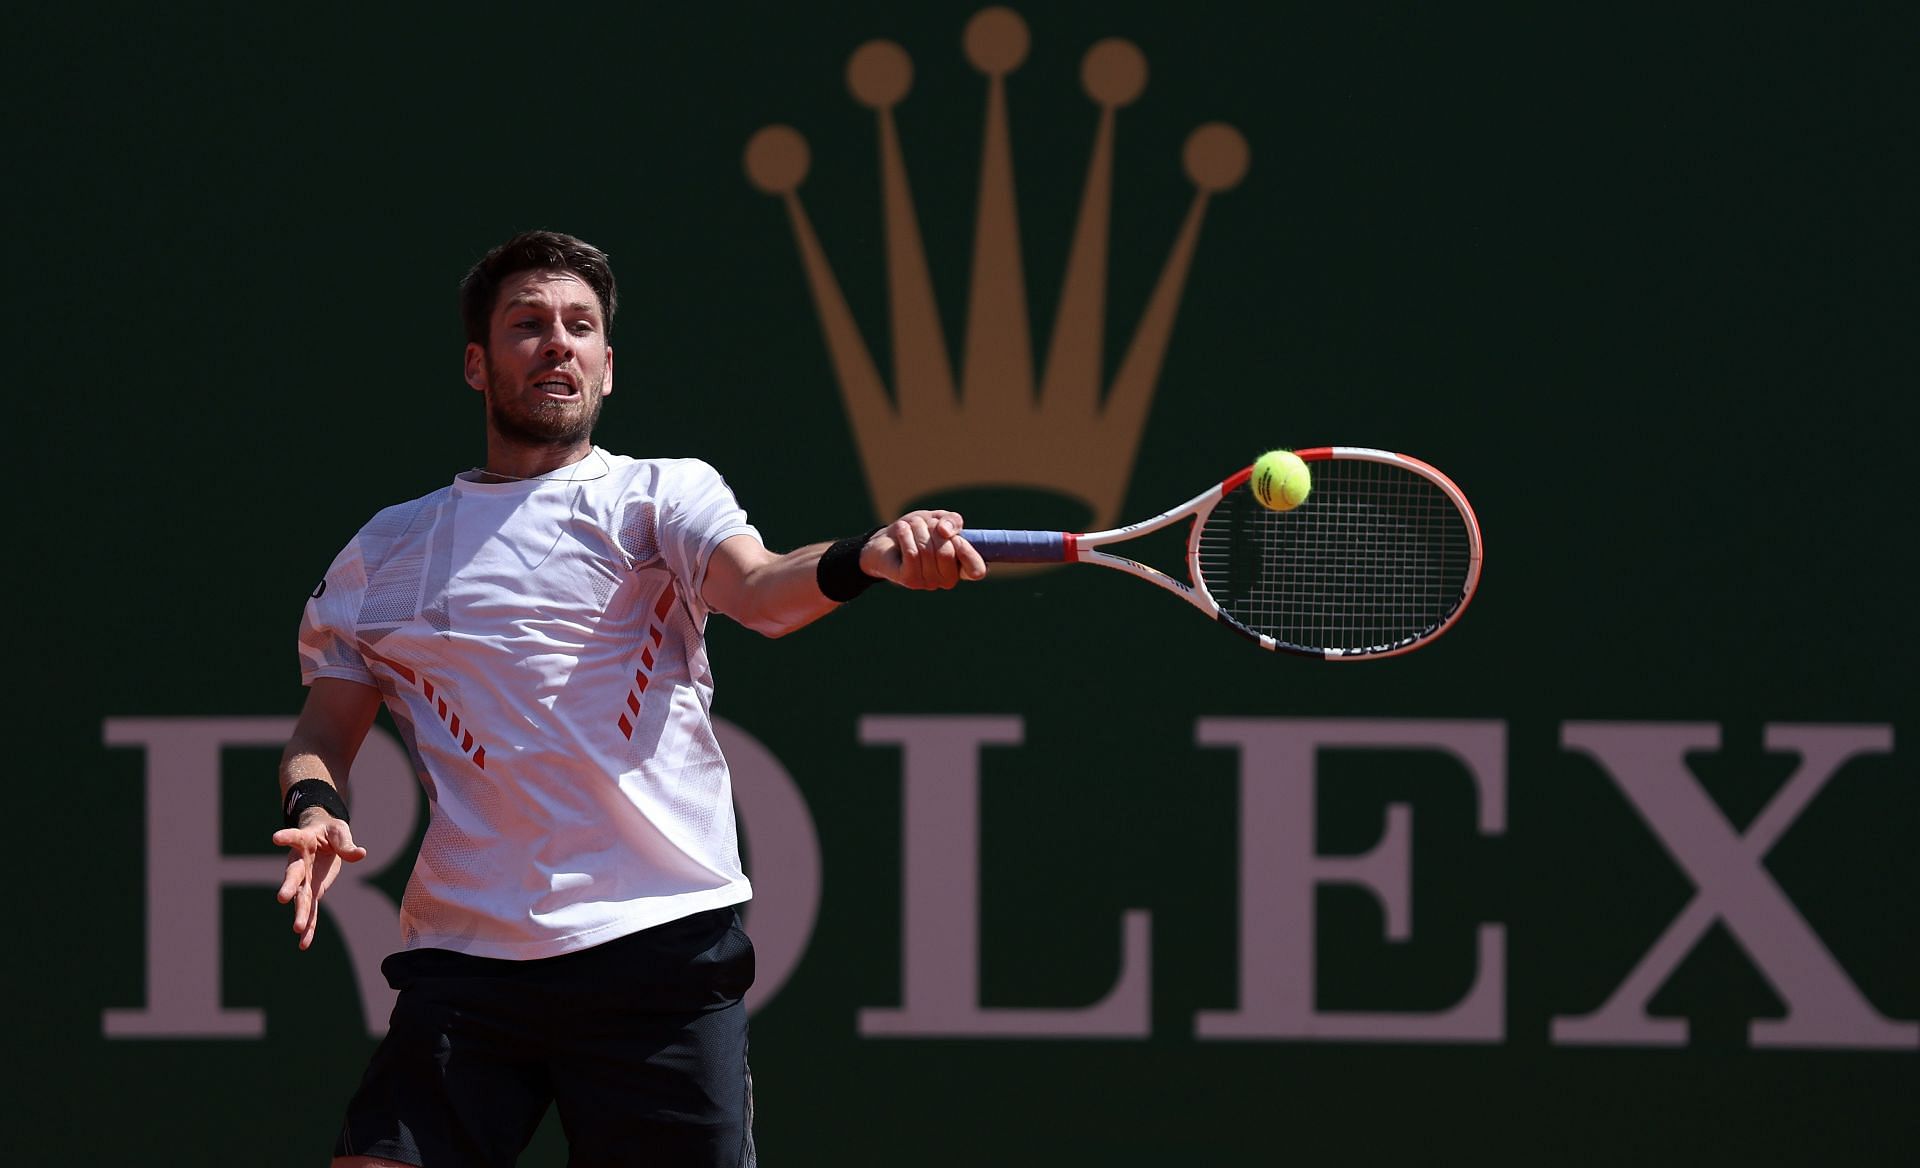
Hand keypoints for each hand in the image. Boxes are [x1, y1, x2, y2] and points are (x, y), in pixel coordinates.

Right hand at [271, 814, 368, 950]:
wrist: (323, 838)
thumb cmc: (330, 832)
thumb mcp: (340, 832)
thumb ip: (347, 844)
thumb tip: (361, 854)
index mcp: (304, 841)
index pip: (295, 838)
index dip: (286, 837)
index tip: (276, 837)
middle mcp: (299, 863)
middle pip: (293, 875)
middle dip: (288, 886)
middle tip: (282, 897)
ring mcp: (303, 880)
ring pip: (300, 898)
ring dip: (300, 913)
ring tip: (298, 928)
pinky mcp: (311, 892)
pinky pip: (310, 910)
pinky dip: (309, 927)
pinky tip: (304, 944)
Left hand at [861, 509, 987, 589]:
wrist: (885, 541)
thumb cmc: (917, 532)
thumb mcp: (939, 520)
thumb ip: (952, 521)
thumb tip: (946, 532)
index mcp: (960, 567)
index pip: (977, 570)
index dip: (969, 552)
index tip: (957, 538)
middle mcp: (947, 580)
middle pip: (948, 552)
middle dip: (934, 529)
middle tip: (924, 523)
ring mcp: (928, 583)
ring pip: (927, 550)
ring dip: (917, 529)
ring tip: (910, 524)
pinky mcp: (910, 581)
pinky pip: (912, 553)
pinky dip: (906, 535)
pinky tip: (901, 529)